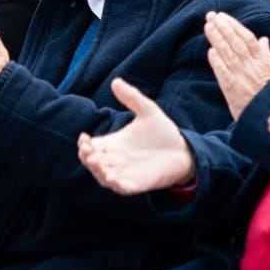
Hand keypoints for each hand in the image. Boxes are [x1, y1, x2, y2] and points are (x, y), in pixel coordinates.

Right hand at [77, 78, 194, 194]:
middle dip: (87, 157)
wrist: (185, 150)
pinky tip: (112, 178)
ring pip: (103, 177)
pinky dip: (115, 185)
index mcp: (114, 144)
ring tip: (96, 161)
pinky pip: (122, 188)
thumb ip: (132, 97)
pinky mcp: (138, 184)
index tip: (84, 137)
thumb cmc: (163, 132)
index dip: (84, 144)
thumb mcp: (148, 110)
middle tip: (87, 149)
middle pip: (93, 162)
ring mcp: (126, 173)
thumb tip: (115, 81)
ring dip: (97, 171)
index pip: (92, 146)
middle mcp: (117, 160)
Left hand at [204, 11, 269, 120]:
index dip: (234, 26)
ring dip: (217, 39)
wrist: (266, 114)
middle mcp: (251, 66)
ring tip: (208, 27)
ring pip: (228, 54)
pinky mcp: (233, 89)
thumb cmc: (268, 92)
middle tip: (211, 16)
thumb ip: (265, 54)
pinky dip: (217, 62)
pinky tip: (210, 51)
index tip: (223, 16)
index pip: (247, 38)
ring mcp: (242, 77)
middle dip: (223, 27)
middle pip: (236, 43)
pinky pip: (224, 73)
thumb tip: (263, 39)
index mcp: (261, 60)